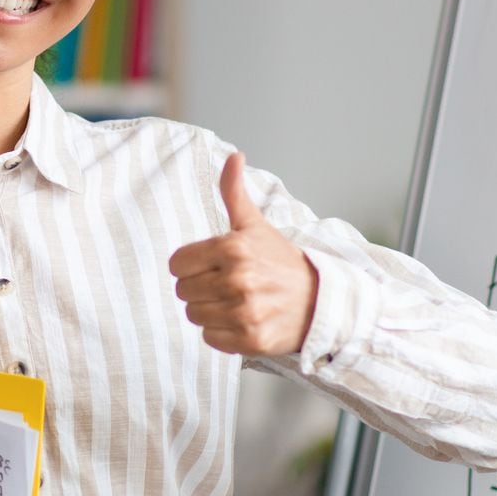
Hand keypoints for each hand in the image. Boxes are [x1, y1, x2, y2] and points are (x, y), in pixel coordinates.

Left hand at [168, 151, 318, 356]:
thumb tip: (233, 156)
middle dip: (200, 288)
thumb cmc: (280, 261)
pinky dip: (222, 333)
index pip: (177, 264)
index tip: (213, 266)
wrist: (320, 301)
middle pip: (183, 291)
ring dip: (210, 311)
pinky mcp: (250, 339)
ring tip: (236, 302)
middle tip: (228, 285)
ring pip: (194, 315)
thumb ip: (235, 192)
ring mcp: (245, 312)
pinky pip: (209, 338)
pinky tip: (242, 320)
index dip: (191, 265)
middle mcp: (238, 279)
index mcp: (232, 248)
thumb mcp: (256, 225)